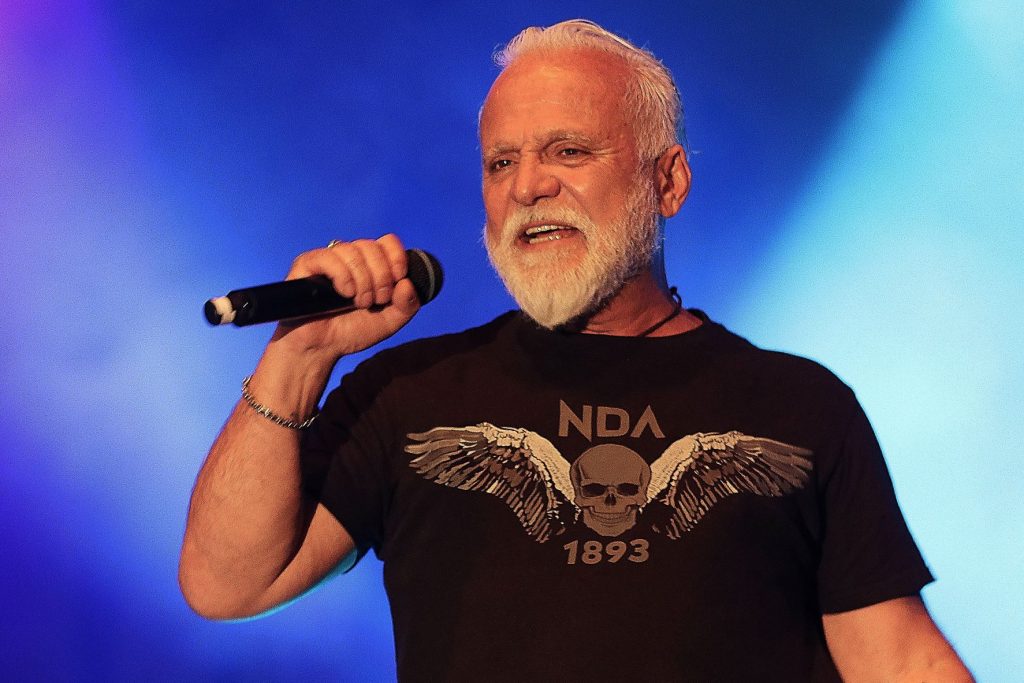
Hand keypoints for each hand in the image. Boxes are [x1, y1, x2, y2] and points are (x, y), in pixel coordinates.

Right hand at [267, 234, 420, 359]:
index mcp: (370, 265)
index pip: (387, 242)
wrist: (322, 348)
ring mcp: (328, 259)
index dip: (397, 256)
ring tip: (359, 302)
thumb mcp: (390, 321)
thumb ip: (408, 305)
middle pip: (372, 246)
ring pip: (352, 250)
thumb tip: (407, 283)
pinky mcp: (307, 264)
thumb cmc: (352, 332)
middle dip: (381, 276)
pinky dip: (343, 276)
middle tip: (375, 300)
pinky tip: (344, 293)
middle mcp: (350, 257)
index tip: (399, 277)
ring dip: (363, 280)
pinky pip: (329, 257)